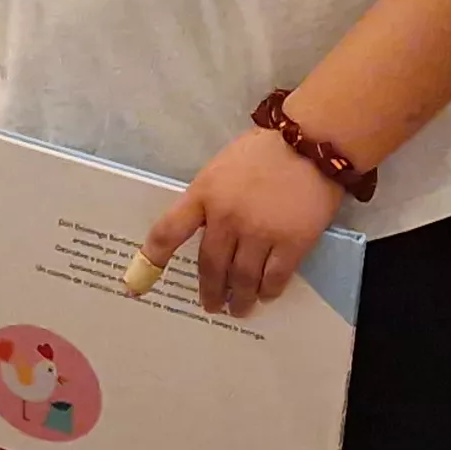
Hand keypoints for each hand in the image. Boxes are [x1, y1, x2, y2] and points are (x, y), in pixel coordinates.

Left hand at [141, 127, 348, 316]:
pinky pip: (274, 278)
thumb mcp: (222, 167)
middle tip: (211, 305)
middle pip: (210, 266)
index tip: (138, 284)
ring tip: (239, 309)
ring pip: (241, 279)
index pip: (168, 232)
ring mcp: (259, 232)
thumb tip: (207, 232)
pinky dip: (268, 291)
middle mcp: (226, 217)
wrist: (312, 140)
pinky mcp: (291, 242)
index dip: (151, 261)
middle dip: (210, 292)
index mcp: (204, 194)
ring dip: (239, 299)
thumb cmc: (267, 149)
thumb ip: (211, 198)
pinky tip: (266, 294)